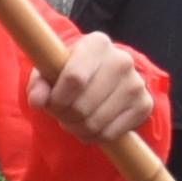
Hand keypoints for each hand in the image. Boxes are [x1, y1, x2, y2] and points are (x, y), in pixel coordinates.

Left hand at [24, 33, 157, 149]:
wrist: (104, 77)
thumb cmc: (71, 72)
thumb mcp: (49, 72)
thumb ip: (39, 84)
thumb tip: (38, 100)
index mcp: (97, 44)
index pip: (74, 79)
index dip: (57, 99)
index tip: (51, 102)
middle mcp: (122, 60)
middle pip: (82, 106)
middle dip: (65, 116)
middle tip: (61, 113)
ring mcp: (136, 84)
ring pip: (95, 124)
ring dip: (77, 129)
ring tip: (73, 119)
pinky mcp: (144, 105)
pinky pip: (109, 134)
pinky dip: (94, 136)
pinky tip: (90, 125)